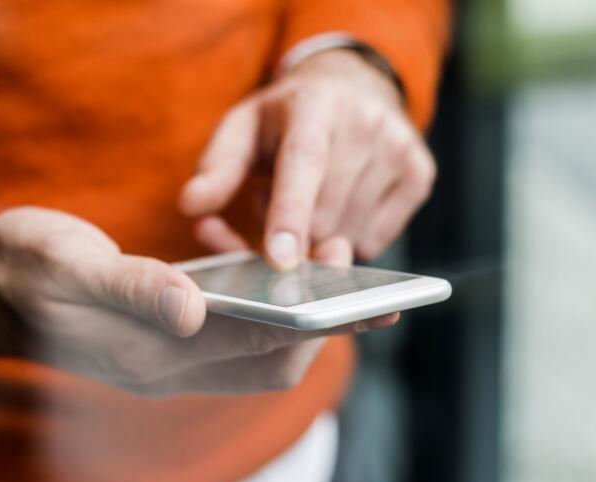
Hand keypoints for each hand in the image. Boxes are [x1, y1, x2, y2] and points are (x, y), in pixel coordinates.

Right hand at [0, 207, 396, 395]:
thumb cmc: (24, 266)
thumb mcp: (68, 263)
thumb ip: (130, 288)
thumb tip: (193, 310)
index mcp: (146, 354)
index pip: (250, 349)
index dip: (304, 319)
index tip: (342, 276)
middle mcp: (165, 369)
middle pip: (268, 363)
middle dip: (317, 321)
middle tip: (343, 258)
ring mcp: (165, 361)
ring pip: (255, 355)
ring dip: (297, 318)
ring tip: (325, 263)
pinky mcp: (162, 342)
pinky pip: (232, 340)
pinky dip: (264, 313)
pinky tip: (272, 273)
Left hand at [179, 49, 435, 266]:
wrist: (353, 88)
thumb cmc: (286, 119)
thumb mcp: (243, 128)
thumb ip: (216, 168)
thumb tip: (191, 207)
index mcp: (316, 103)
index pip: (304, 164)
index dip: (290, 215)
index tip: (281, 261)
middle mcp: (366, 121)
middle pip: (324, 214)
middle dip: (293, 233)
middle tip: (278, 204)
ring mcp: (401, 147)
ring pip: (349, 233)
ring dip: (319, 235)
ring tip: (312, 197)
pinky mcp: (421, 174)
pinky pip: (376, 240)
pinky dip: (349, 237)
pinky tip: (340, 205)